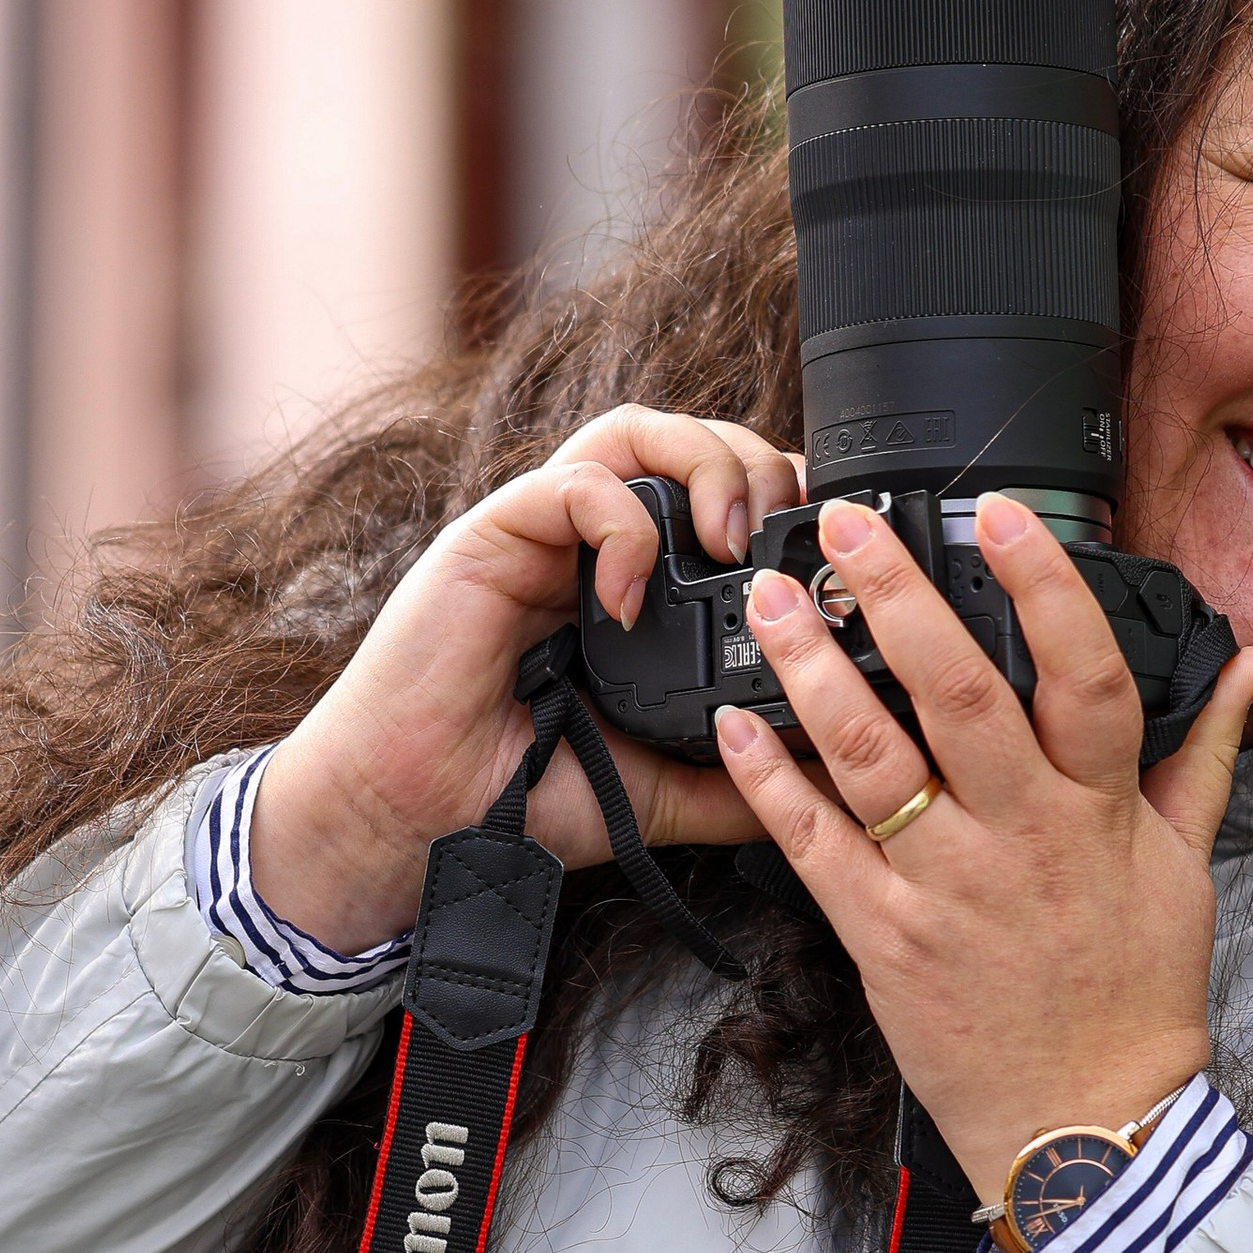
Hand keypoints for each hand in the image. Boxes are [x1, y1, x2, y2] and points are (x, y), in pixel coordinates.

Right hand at [249, 411, 799, 950]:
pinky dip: (620, 528)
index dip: (779, 499)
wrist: (414, 820)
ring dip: (703, 465)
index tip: (826, 556)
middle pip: (688, 440)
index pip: (719, 494)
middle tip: (784, 541)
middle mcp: (589, 544)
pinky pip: (573, 484)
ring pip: (636, 432)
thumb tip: (837, 771)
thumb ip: (742, 773)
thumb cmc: (516, 794)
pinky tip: (627, 601)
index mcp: (631, 585)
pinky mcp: (491, 536)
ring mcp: (540, 534)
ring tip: (729, 542)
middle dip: (756, 466)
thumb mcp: (661, 787)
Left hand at [712, 496, 1252, 1198]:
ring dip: (810, 670)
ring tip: (771, 600)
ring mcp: (948, 887)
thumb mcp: (1188, 864)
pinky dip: (770, 782)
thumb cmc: (1136, 994)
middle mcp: (1023, 837)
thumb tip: (1247, 662)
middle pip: (958, 694)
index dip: (1042, 586)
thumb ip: (1204, 752)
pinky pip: (814, 846)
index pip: (1082, 673)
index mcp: (1100, 808)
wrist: (1087, 1124)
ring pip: (871, 757)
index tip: (999, 514)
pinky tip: (735, 723)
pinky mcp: (885, 937)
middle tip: (845, 525)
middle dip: (896, 597)